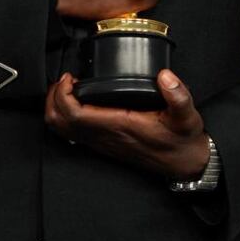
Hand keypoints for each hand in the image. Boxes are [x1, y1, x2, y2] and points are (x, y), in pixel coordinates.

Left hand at [44, 69, 209, 179]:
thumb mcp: (186, 116)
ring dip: (56, 108)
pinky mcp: (104, 143)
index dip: (64, 95)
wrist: (184, 164)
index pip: (76, 115)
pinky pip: (73, 133)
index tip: (70, 77)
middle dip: (53, 99)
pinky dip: (65, 116)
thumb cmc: (182, 140)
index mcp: (119, 126)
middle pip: (60, 123)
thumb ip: (178, 95)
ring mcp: (102, 142)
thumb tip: (165, 76)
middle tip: (63, 79)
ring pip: (63, 130)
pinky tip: (77, 100)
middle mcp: (105, 136)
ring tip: (66, 87)